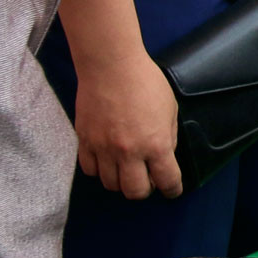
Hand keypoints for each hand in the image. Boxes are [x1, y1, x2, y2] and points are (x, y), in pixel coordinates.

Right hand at [74, 50, 183, 198]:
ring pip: (110, 184)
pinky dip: (100, 170)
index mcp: (156, 144)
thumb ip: (168, 136)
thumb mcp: (170, 108)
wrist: (111, 65)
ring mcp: (104, 149)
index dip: (172, 189)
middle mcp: (129, 152)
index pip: (167, 181)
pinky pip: (90, 170)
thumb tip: (164, 155)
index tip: (171, 190)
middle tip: (146, 179)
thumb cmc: (145, 82)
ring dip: (121, 181)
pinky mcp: (85, 141)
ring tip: (126, 169)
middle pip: (135, 192)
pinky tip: (106, 160)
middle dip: (144, 190)